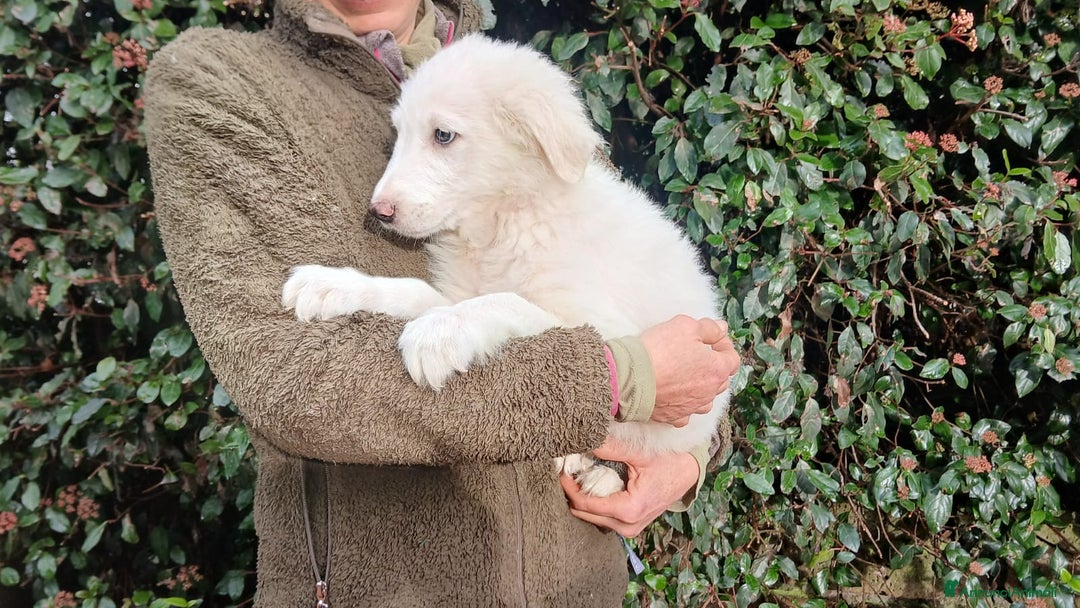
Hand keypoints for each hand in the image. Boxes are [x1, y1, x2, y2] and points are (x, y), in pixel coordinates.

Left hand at [561, 438, 699, 536]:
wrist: (689, 473)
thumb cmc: (669, 462)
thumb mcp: (639, 453)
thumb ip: (611, 447)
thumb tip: (584, 438)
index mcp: (629, 510)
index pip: (585, 504)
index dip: (568, 487)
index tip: (560, 470)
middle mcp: (627, 525)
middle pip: (585, 514)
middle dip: (572, 493)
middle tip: (564, 470)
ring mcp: (629, 529)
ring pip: (592, 517)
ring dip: (582, 498)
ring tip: (575, 475)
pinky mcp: (630, 525)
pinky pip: (603, 517)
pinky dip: (593, 502)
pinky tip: (590, 484)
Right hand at [641, 315, 738, 426]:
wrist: (631, 378)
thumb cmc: (660, 350)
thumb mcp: (686, 326)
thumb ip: (709, 328)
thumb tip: (722, 329)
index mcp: (716, 370)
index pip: (732, 359)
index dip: (724, 346)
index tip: (712, 339)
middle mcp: (708, 392)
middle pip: (721, 380)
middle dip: (714, 366)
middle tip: (698, 354)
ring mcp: (692, 407)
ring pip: (706, 400)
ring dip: (702, 388)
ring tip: (688, 377)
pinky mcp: (674, 416)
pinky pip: (686, 413)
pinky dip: (684, 405)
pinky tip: (675, 396)